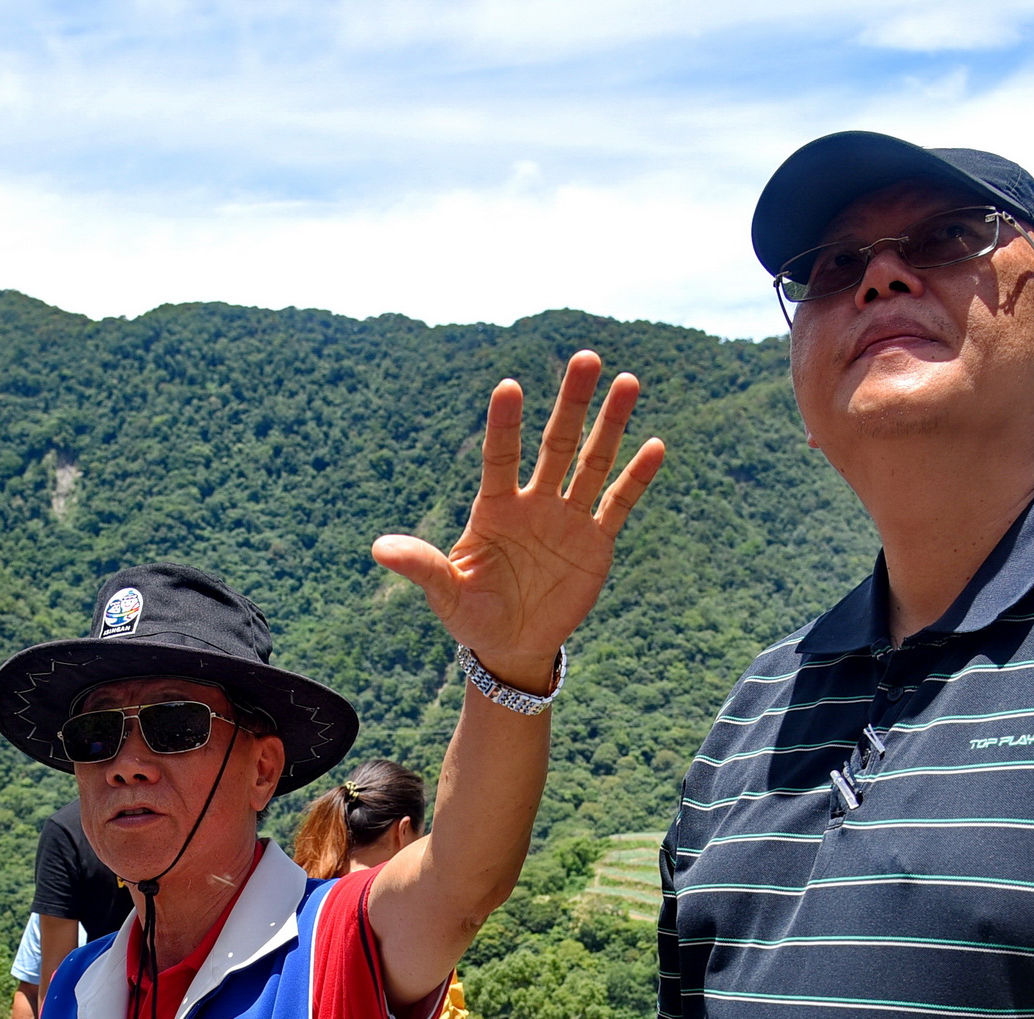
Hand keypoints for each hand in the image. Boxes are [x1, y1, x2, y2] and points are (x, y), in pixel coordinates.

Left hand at [371, 349, 665, 687]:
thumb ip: (422, 567)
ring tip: (628, 381)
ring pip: (592, 462)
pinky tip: (655, 446)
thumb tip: (378, 549)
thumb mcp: (446, 594)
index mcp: (494, 508)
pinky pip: (619, 503)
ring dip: (611, 424)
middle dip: (572, 402)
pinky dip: (637, 477)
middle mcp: (534, 502)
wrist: (512, 646)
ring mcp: (568, 518)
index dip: (504, 425)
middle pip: (557, 442)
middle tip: (586, 357)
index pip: (500, 457)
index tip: (509, 387)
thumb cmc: (472, 616)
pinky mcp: (596, 542)